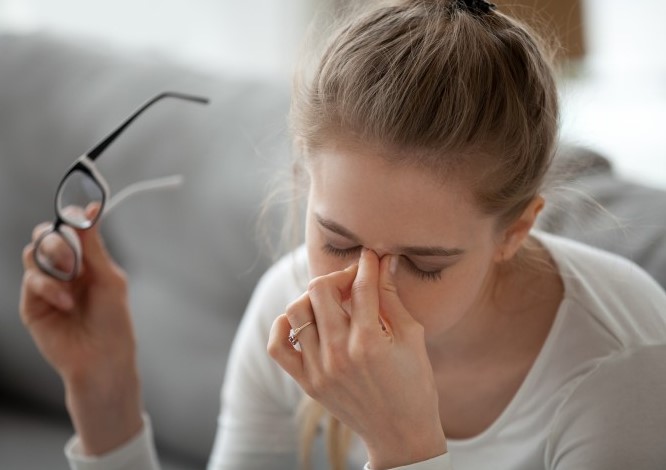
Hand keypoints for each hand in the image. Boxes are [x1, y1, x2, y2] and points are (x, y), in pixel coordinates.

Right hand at [20, 204, 142, 454]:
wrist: (101, 358)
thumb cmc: (113, 320)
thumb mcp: (109, 278)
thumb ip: (94, 246)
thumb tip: (91, 208)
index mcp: (87, 259)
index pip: (71, 226)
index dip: (73, 216)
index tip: (85, 213)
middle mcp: (64, 268)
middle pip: (47, 233)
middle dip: (59, 239)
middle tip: (74, 258)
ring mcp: (47, 284)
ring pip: (34, 251)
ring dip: (53, 260)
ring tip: (71, 280)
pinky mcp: (33, 303)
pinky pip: (31, 279)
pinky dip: (49, 287)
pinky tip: (66, 302)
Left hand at [268, 249, 446, 468]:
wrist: (400, 433)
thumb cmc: (414, 384)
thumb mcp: (413, 338)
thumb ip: (393, 298)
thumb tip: (385, 263)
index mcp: (371, 342)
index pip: (360, 285)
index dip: (367, 263)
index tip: (371, 256)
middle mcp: (339, 354)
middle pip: (320, 289)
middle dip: (338, 276)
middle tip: (352, 280)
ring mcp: (319, 369)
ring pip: (297, 311)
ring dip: (314, 297)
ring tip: (331, 301)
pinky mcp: (308, 383)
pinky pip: (278, 347)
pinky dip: (283, 326)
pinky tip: (302, 320)